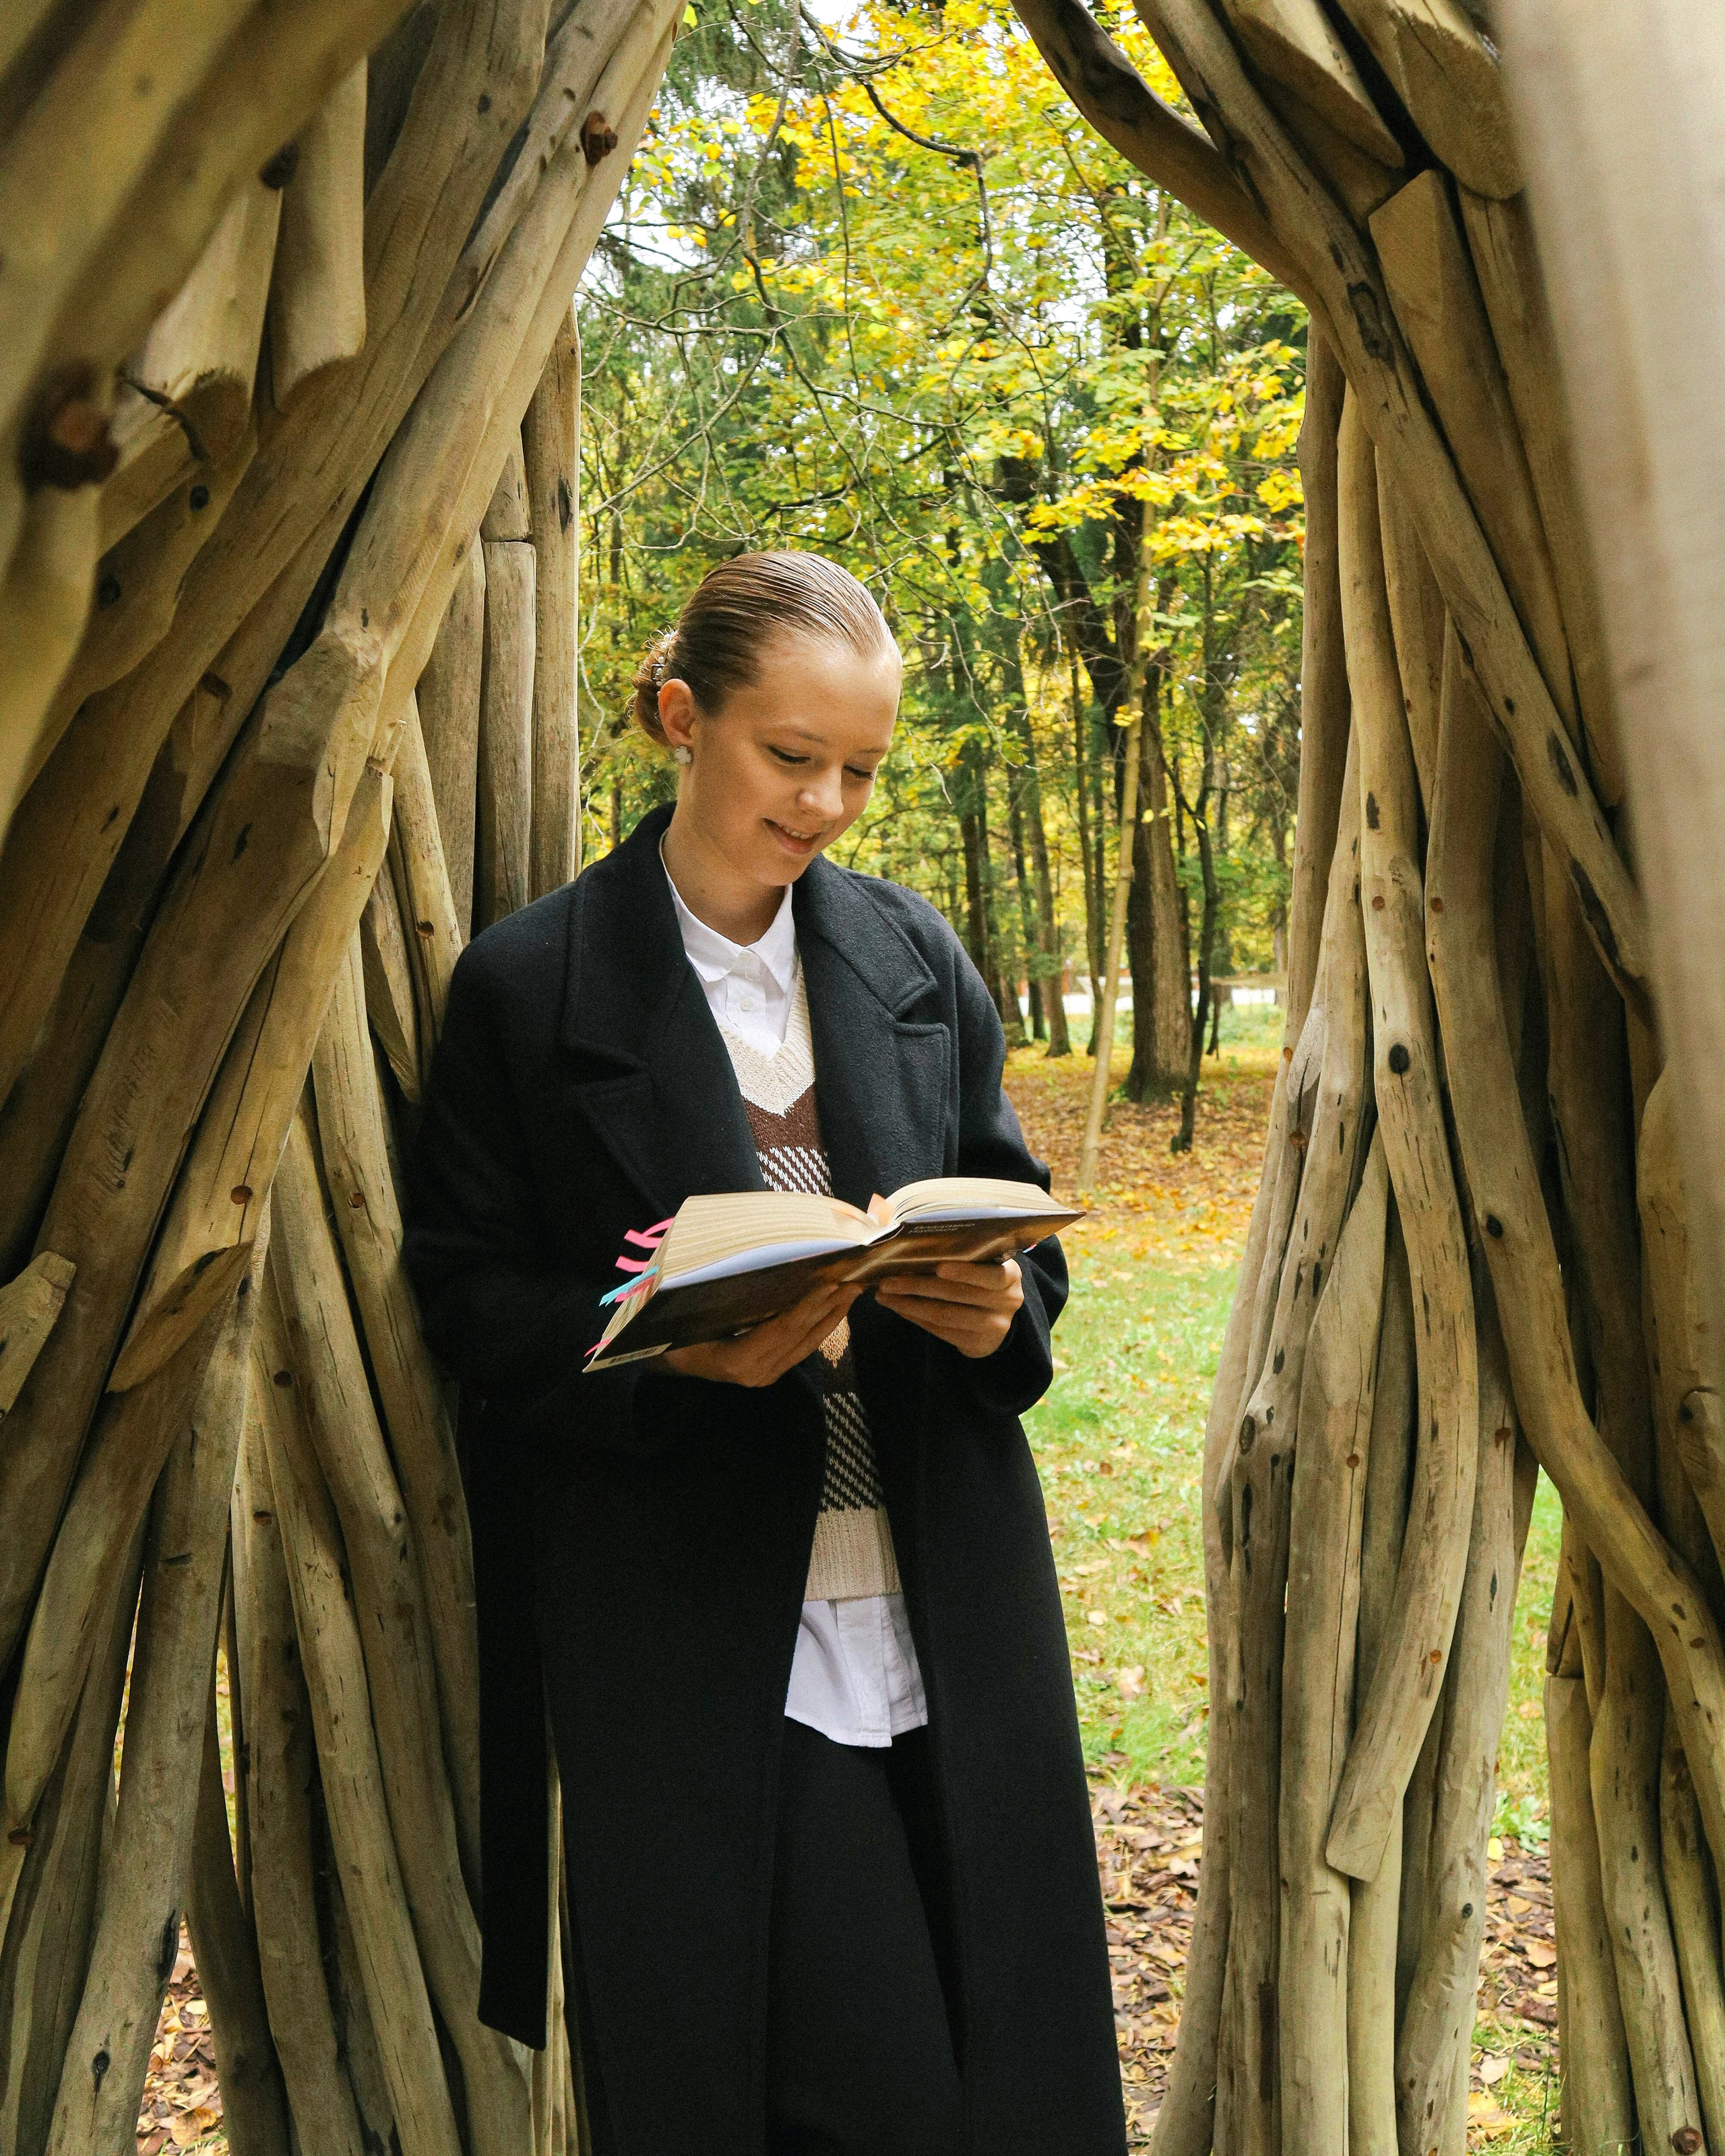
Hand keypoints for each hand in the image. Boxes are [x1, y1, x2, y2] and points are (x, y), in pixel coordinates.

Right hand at [663, 1280, 858, 1387]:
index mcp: (738, 1359)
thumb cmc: (673, 1333)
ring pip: (808, 1343)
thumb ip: (724, 1297)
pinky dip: (821, 1326)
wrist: (664, 1363)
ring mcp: (765, 1375)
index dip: (809, 1304)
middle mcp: (757, 1372)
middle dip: (831, 1306)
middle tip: (855, 1278)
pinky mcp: (770, 1372)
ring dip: (833, 1315)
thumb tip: (752, 1261)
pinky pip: (801, 1348)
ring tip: (853, 1289)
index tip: (831, 1282)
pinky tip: (835, 1308)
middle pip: (802, 1335)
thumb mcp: (692, 1315)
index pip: (783, 1327)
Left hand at [874, 1257, 1022, 1358]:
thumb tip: (895, 1215)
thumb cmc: (979, 1277)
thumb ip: (955, 1245)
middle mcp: (1007, 1302)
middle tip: (887, 1281)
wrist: (997, 1318)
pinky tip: (898, 1307)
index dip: (966, 1272)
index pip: (991, 1275)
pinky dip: (916, 1318)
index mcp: (1011, 1275)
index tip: (939, 1267)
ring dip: (910, 1305)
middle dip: (918, 1286)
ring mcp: (994, 1326)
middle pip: (958, 1295)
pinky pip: (941, 1331)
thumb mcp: (980, 1260)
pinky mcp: (977, 1345)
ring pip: (945, 1315)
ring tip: (884, 1295)